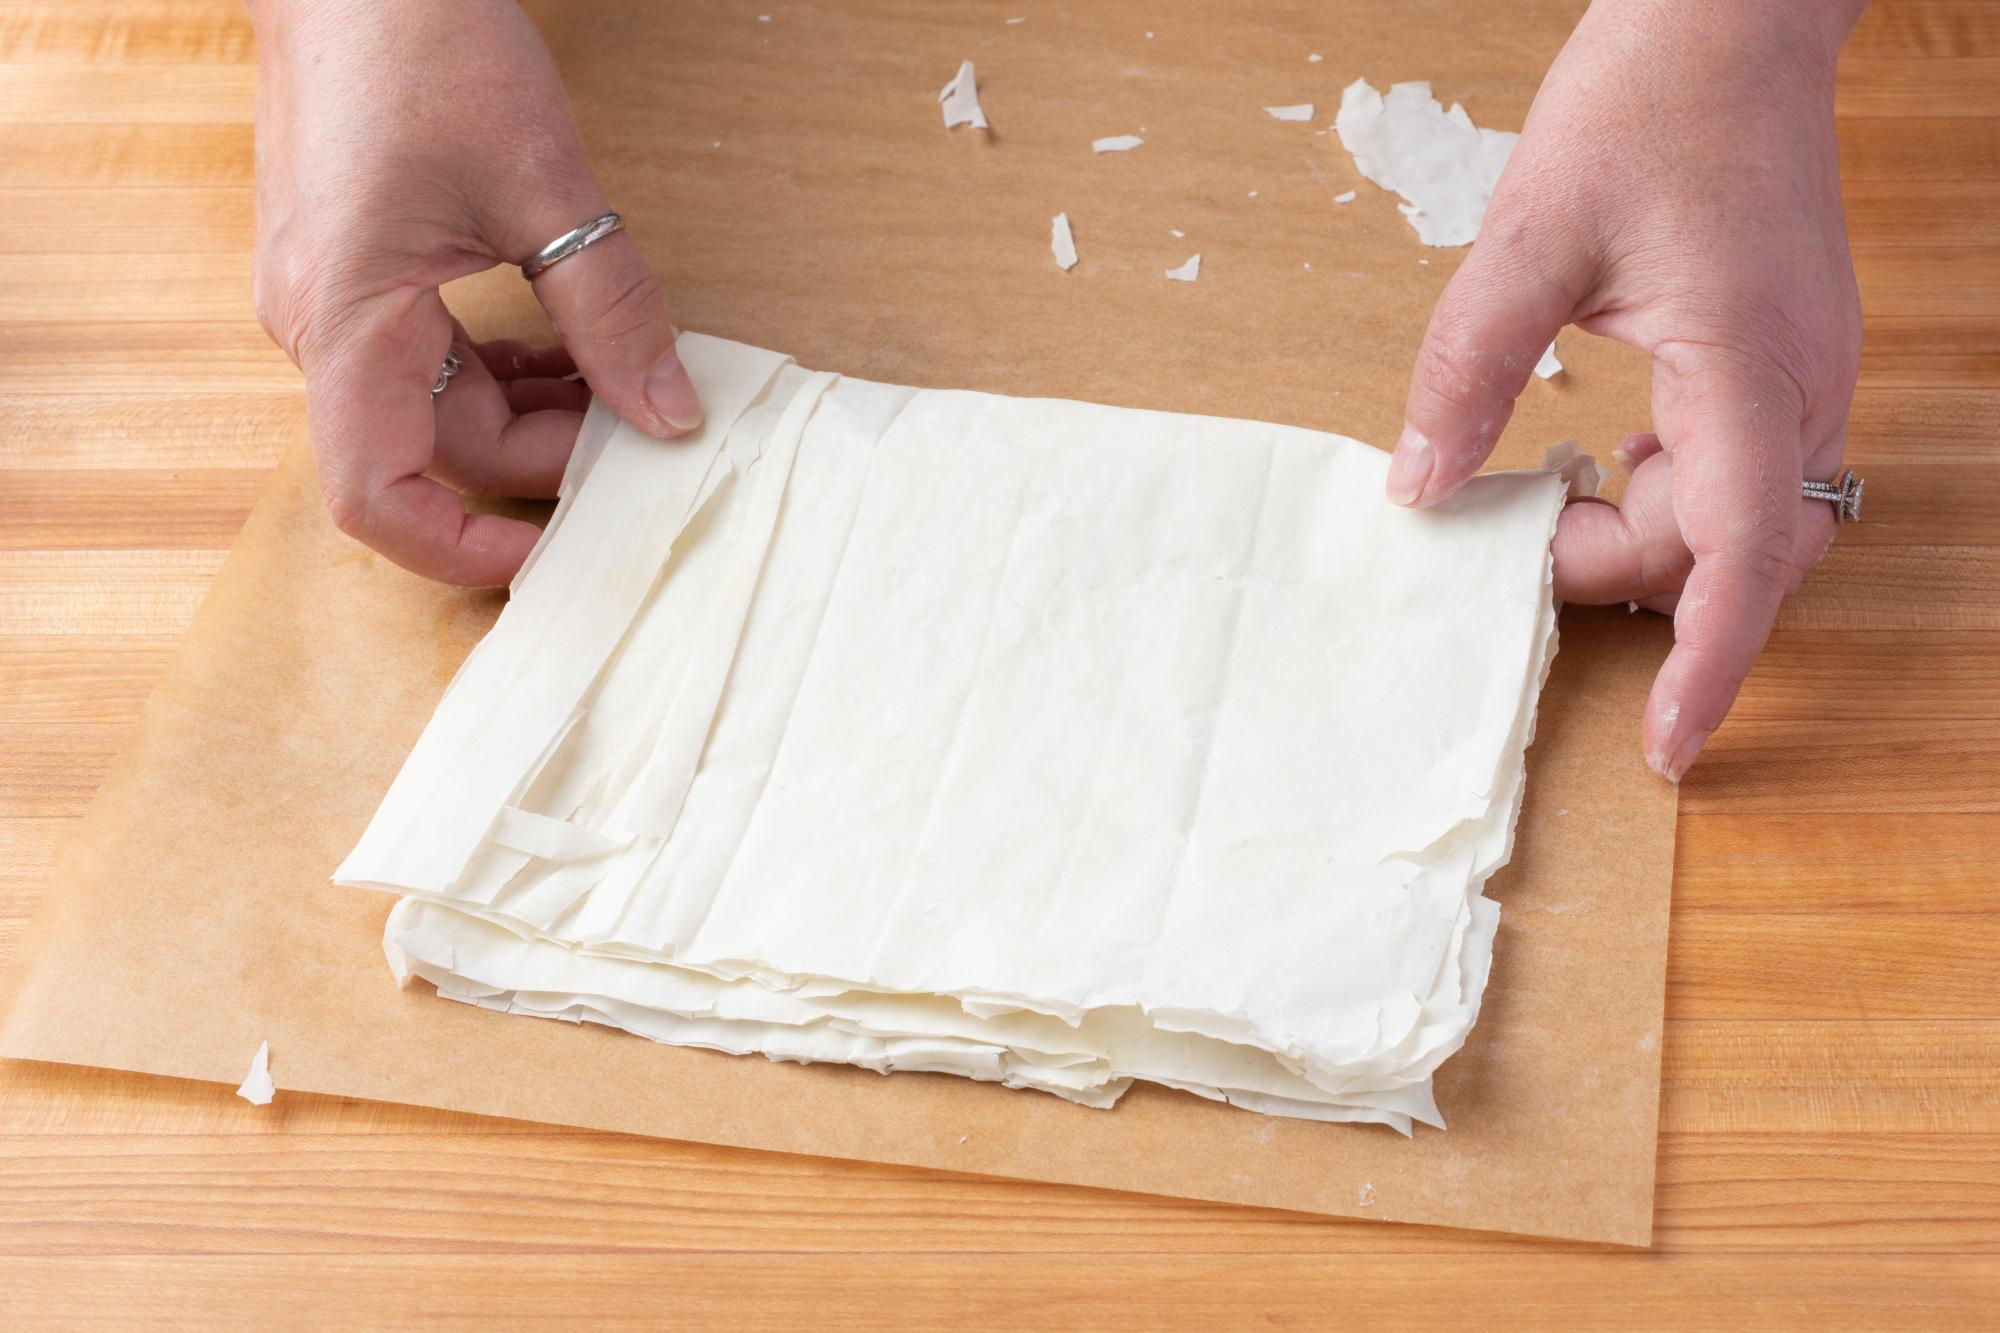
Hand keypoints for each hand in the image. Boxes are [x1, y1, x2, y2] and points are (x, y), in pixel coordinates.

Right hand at [247, 0, 701, 585]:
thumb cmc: (419, 44)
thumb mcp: (544, 186)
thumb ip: (611, 313)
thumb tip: (670, 415)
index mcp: (346, 320)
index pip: (378, 495)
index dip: (463, 548)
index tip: (555, 551)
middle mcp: (321, 329)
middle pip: (437, 451)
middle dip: (544, 457)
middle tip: (645, 435)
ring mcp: (334, 305)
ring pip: (441, 409)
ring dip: (534, 412)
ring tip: (624, 384)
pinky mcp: (358, 278)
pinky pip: (433, 362)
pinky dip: (508, 369)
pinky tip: (577, 349)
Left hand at [1386, 0, 1866, 779]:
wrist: (1728, 23)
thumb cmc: (1645, 104)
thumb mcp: (1524, 240)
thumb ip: (1464, 372)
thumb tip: (1419, 490)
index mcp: (1750, 367)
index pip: (1744, 552)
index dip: (1709, 662)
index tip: (1668, 746)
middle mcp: (1798, 390)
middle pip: (1729, 555)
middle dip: (1620, 578)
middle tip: (1508, 551)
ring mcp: (1798, 379)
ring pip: (1733, 524)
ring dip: (1637, 540)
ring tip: (1537, 510)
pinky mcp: (1776, 363)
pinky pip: (1731, 475)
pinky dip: (1659, 497)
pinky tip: (1591, 464)